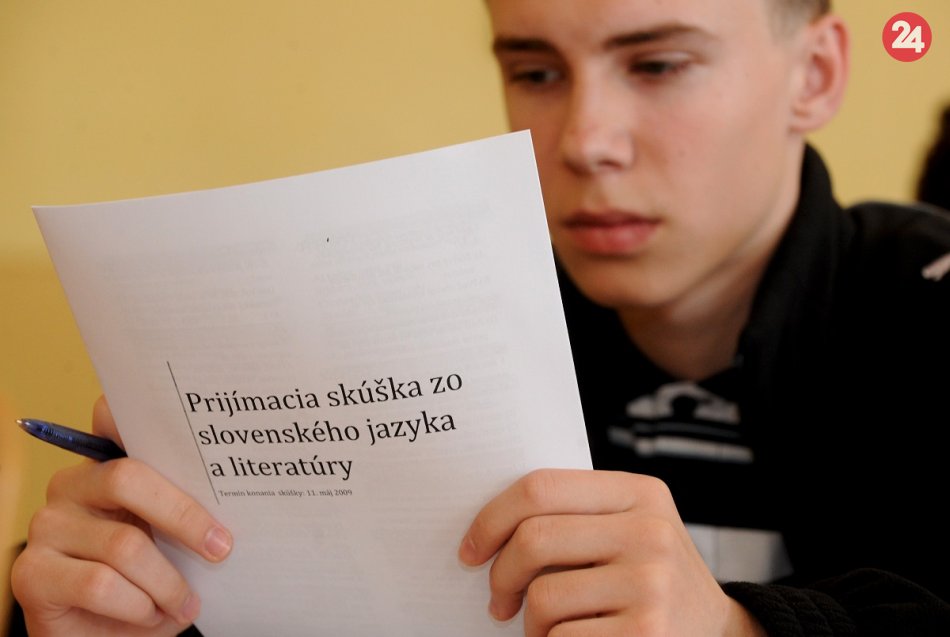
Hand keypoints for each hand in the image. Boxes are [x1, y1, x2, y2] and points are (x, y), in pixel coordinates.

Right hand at [11, 396, 233, 636]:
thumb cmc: (147, 580)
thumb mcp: (170, 540)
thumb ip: (185, 507)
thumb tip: (235, 496)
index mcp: (106, 466)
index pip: (111, 418)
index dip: (139, 414)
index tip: (184, 425)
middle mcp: (70, 485)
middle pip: (127, 478)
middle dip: (185, 517)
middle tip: (221, 549)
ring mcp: (47, 526)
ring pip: (123, 544)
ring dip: (167, 582)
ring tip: (187, 604)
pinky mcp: (32, 572)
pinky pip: (100, 584)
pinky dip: (138, 605)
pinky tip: (153, 616)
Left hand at [458, 469, 765, 636]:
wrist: (717, 633)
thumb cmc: (650, 576)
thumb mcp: (629, 528)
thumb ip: (576, 515)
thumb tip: (487, 528)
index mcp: (639, 493)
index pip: (540, 488)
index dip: (491, 518)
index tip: (471, 548)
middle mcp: (649, 531)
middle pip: (533, 539)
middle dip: (500, 576)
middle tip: (498, 599)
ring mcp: (651, 583)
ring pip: (542, 597)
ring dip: (530, 622)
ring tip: (548, 627)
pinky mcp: (646, 632)